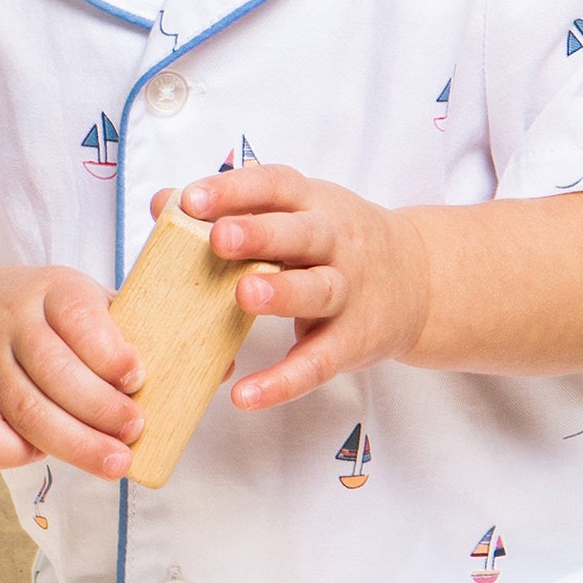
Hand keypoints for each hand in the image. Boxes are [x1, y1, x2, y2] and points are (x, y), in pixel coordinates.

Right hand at [0, 263, 146, 478]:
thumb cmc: (47, 314)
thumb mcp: (84, 300)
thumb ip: (127, 330)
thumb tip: (203, 371)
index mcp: (53, 291)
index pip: (76, 317)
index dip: (108, 352)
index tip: (138, 378)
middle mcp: (14, 323)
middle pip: (52, 370)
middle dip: (99, 407)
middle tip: (134, 430)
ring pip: (25, 408)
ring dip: (73, 442)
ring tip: (113, 461)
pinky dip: (10, 452)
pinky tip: (42, 458)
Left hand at [168, 165, 431, 409]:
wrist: (421, 281)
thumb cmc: (333, 243)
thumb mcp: (294, 214)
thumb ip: (231, 209)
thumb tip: (162, 202)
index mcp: (313, 204)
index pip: (274, 186)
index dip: (234, 191)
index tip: (191, 199)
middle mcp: (336, 242)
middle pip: (301, 234)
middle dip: (260, 234)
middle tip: (219, 238)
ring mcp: (349, 292)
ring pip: (318, 290)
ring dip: (283, 293)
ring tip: (244, 296)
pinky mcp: (354, 341)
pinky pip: (318, 362)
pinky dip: (283, 381)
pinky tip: (246, 395)